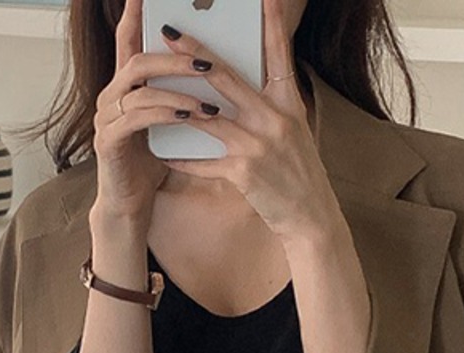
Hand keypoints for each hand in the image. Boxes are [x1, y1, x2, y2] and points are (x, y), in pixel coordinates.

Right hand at [91, 0, 225, 222]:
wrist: (131, 205)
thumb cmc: (151, 163)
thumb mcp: (168, 123)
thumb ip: (180, 95)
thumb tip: (216, 69)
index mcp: (126, 87)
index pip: (130, 40)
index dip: (136, 14)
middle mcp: (111, 96)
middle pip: (139, 60)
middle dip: (174, 57)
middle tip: (207, 60)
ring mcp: (106, 117)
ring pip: (139, 87)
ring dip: (176, 89)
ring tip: (207, 97)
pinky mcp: (108, 140)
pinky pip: (137, 118)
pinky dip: (165, 113)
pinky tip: (187, 114)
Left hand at [157, 0, 337, 243]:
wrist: (311, 218)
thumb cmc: (299, 174)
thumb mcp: (294, 132)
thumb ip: (269, 106)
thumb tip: (236, 87)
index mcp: (289, 103)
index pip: (279, 53)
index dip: (270, 21)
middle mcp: (275, 118)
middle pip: (226, 77)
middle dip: (194, 53)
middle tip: (169, 32)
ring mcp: (258, 145)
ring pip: (208, 115)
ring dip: (177, 102)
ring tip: (153, 91)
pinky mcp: (244, 172)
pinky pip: (204, 161)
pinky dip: (182, 158)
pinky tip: (163, 154)